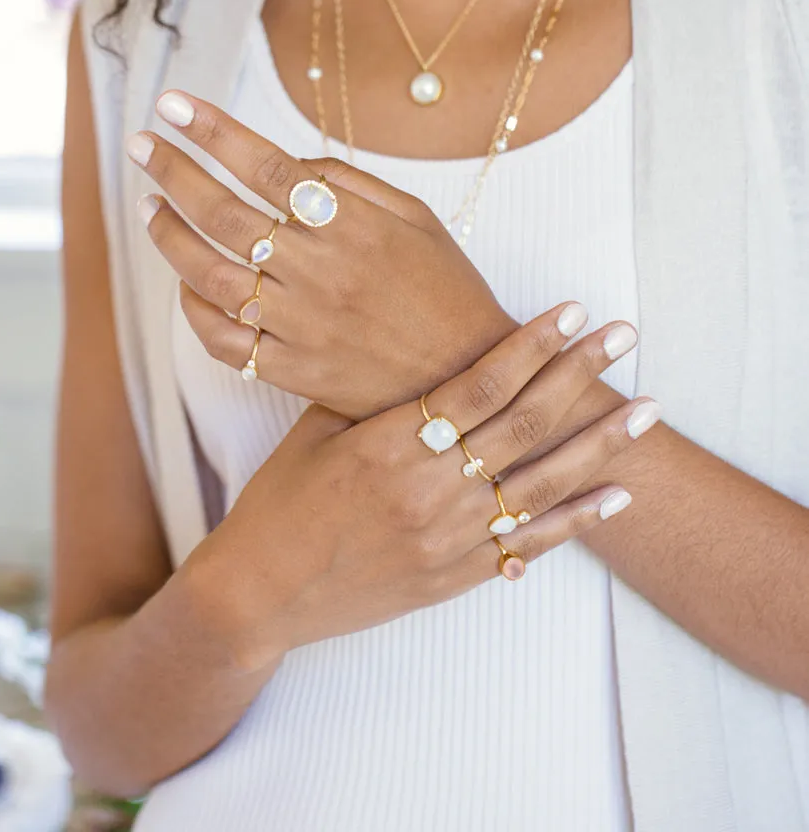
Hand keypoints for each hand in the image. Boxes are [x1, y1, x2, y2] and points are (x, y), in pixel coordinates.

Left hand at [128, 90, 514, 420]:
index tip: (171, 103)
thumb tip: (288, 160)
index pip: (264, 165)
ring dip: (170, 236)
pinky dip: (195, 310)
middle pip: (223, 213)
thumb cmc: (446, 288)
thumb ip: (350, 183)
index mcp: (352, 225)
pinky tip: (184, 284)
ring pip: (210, 275)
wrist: (471, 376)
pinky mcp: (295, 371)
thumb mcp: (416, 217)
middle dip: (172, 171)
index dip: (211, 130)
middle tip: (141, 145)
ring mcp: (302, 325)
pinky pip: (225, 341)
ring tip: (148, 206)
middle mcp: (320, 271)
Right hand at [186, 301, 653, 668]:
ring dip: (599, 445)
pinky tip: (619, 496)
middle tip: (624, 335)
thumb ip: (370, 394)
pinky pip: (528, 545)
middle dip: (578, 374)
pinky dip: (578, 522)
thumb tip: (418, 348)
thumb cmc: (281, 503)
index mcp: (390, 445)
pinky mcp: (455, 577)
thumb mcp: (314, 432)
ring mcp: (449, 538)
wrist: (260, 595)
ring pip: (540, 484)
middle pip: (522, 424)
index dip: (530, 345)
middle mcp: (429, 490)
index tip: (571, 312)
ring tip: (647, 410)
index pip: (478, 384)